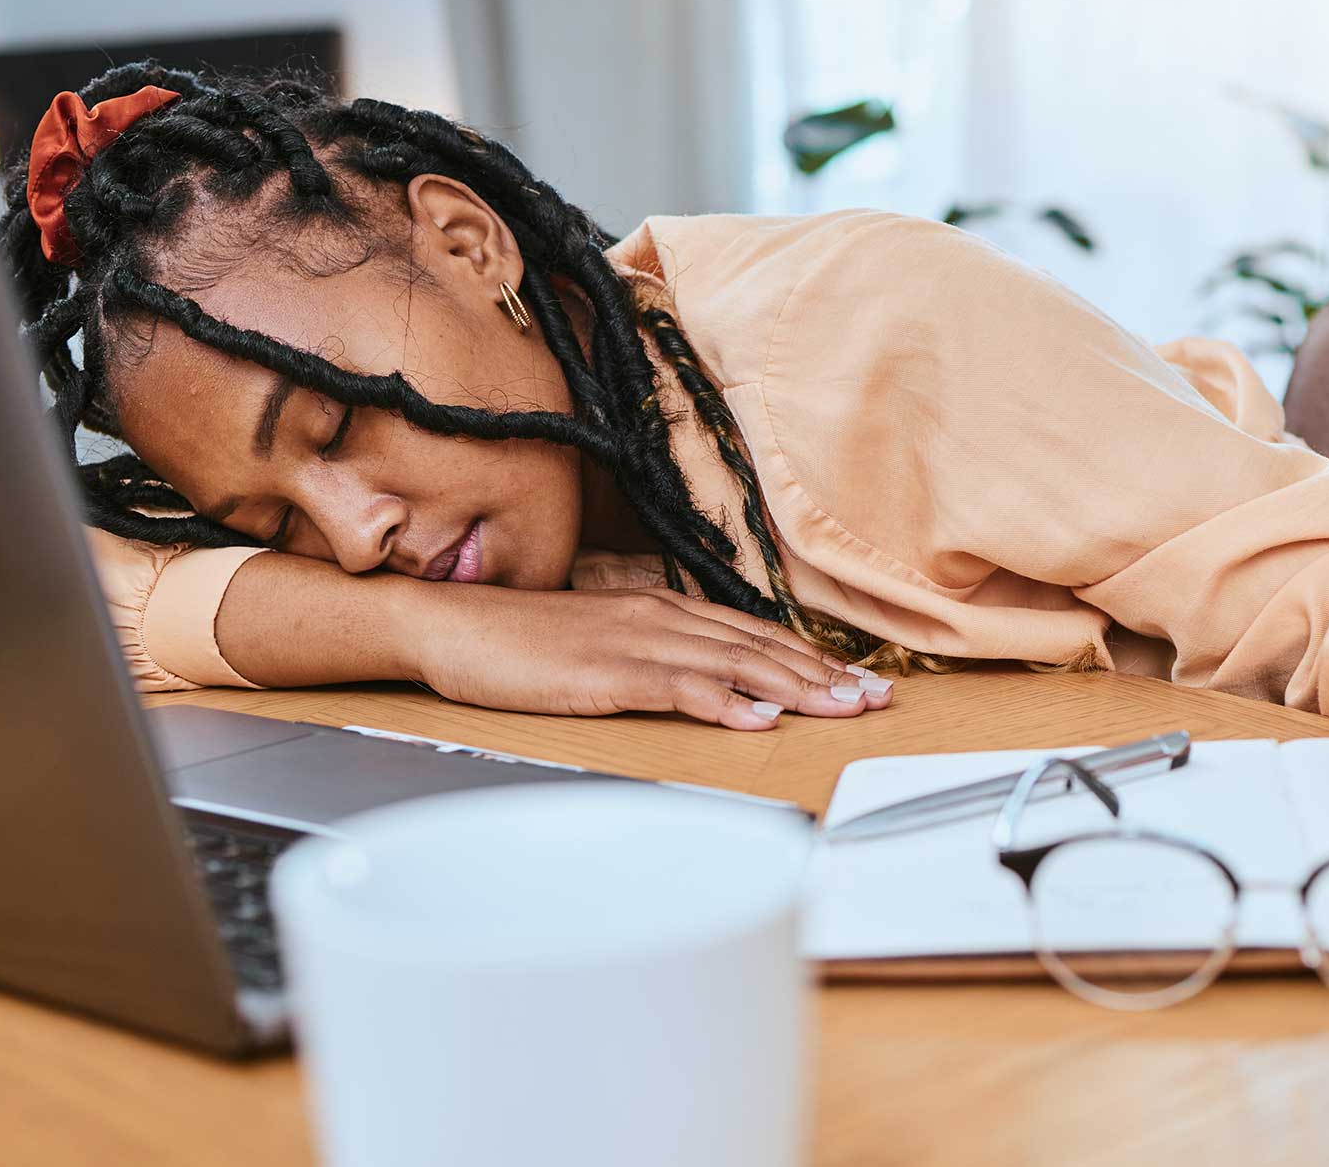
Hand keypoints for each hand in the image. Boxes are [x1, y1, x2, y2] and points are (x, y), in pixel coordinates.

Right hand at [400, 583, 889, 730]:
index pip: (754, 635)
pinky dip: (723, 702)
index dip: (811, 660)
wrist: (453, 626)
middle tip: (876, 698)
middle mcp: (659, 617)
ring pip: (733, 663)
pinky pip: (676, 686)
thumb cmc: (521, 645)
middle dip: (824, 675)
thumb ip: (655, 658)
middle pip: (759, 647)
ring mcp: (634, 642)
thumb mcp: (602, 645)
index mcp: (661, 611)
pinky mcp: (605, 671)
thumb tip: (709, 685)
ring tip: (842, 707)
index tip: (859, 682)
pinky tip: (757, 717)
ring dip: (794, 687)